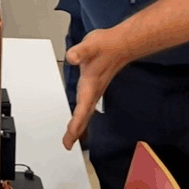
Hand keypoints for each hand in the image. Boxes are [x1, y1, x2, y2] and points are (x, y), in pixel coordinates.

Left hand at [62, 27, 132, 149]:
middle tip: (68, 144)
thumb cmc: (107, 46)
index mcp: (90, 86)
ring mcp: (94, 89)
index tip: (69, 140)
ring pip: (86, 111)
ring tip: (72, 135)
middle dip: (76, 131)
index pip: (81, 110)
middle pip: (84, 116)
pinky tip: (78, 116)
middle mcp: (93, 90)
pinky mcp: (93, 84)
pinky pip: (86, 103)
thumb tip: (72, 57)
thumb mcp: (90, 46)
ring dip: (79, 124)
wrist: (121, 44)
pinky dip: (81, 113)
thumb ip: (80, 52)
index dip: (75, 126)